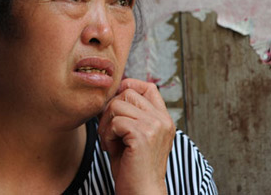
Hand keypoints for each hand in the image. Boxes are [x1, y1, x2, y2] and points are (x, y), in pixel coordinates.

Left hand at [97, 78, 175, 193]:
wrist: (141, 193)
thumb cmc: (133, 168)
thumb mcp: (135, 136)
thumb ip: (130, 115)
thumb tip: (111, 94)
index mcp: (164, 119)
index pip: (148, 87)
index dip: (129, 86)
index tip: (114, 101)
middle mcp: (162, 120)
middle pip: (128, 93)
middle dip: (111, 109)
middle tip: (109, 132)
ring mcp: (154, 126)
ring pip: (117, 105)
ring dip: (107, 123)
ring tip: (110, 141)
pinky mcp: (142, 135)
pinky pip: (115, 122)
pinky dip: (107, 135)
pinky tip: (110, 149)